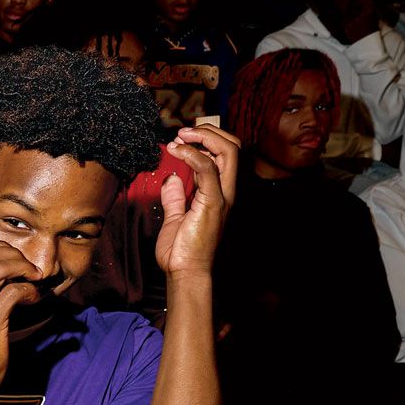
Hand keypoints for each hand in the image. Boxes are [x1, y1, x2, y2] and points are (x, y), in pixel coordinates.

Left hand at [155, 124, 238, 275]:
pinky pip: (208, 168)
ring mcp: (222, 196)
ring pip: (228, 151)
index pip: (224, 154)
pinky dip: (192, 154)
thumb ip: (175, 197)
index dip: (207, 139)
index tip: (181, 139)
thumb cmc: (181, 251)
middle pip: (232, 146)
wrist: (185, 273)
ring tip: (178, 138)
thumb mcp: (175, 218)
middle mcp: (226, 191)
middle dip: (208, 131)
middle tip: (181, 133)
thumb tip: (171, 179)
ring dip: (203, 137)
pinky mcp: (213, 202)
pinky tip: (175, 152)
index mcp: (219, 193)